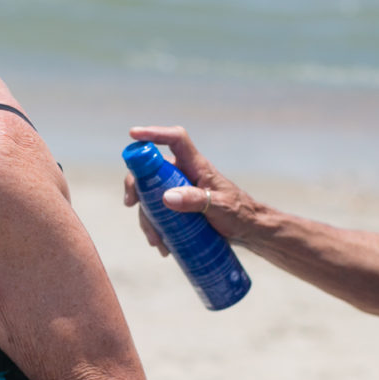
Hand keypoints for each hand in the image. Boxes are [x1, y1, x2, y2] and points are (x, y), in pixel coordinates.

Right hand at [123, 125, 250, 255]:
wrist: (248, 231)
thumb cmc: (239, 214)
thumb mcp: (219, 207)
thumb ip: (196, 200)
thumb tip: (166, 197)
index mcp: (196, 165)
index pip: (175, 140)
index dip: (154, 133)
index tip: (133, 134)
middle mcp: (184, 174)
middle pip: (151, 169)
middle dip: (136, 186)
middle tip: (130, 203)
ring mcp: (180, 191)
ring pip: (151, 196)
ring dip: (147, 218)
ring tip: (156, 241)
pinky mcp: (179, 208)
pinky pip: (158, 213)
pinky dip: (156, 228)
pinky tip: (162, 246)